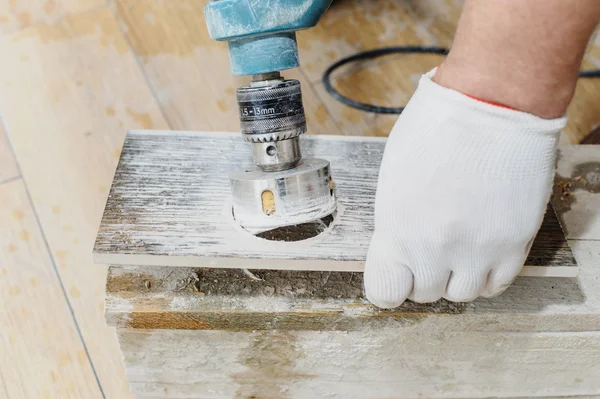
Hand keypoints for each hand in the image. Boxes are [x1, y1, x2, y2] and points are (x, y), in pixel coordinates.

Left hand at [364, 70, 565, 307]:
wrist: (492, 104)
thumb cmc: (437, 128)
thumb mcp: (393, 175)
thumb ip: (394, 218)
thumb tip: (398, 242)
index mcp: (397, 228)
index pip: (384, 291)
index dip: (390, 283)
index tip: (396, 274)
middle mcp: (435, 248)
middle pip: (424, 293)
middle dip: (423, 275)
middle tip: (429, 249)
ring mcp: (477, 250)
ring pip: (462, 294)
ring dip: (456, 277)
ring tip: (458, 247)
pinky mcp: (513, 244)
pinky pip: (498, 284)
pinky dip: (487, 274)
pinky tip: (482, 251)